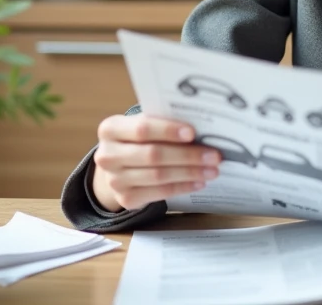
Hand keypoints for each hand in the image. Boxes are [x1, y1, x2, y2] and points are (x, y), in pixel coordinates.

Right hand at [91, 114, 220, 212]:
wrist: (116, 167)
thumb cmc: (137, 139)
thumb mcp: (142, 125)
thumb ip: (162, 122)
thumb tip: (203, 125)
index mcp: (111, 129)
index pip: (142, 129)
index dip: (168, 131)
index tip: (193, 133)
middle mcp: (107, 155)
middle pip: (153, 155)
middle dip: (188, 155)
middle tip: (214, 155)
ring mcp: (114, 180)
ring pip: (159, 176)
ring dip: (190, 172)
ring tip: (212, 169)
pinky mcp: (126, 199)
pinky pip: (160, 193)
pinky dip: (183, 187)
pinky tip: (199, 182)